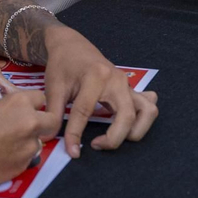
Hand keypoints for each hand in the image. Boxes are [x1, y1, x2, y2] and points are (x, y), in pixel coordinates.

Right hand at [0, 89, 55, 192]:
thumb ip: (3, 110)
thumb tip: (8, 114)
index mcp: (19, 104)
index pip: (41, 99)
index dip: (32, 105)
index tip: (25, 109)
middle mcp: (29, 124)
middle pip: (52, 122)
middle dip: (43, 124)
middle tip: (26, 128)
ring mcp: (27, 149)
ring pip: (38, 144)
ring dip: (27, 144)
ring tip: (3, 147)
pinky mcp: (21, 169)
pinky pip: (26, 160)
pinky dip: (17, 159)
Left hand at [41, 25, 159, 157]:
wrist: (72, 45)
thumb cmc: (62, 64)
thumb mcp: (53, 86)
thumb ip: (53, 113)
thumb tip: (50, 138)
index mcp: (96, 76)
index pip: (86, 112)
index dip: (76, 135)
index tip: (72, 152)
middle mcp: (117, 80)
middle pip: (127, 116)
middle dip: (114, 138)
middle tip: (95, 145)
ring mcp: (128, 84)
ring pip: (147, 112)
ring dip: (135, 131)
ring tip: (114, 138)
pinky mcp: (132, 89)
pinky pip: (148, 106)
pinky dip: (143, 120)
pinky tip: (128, 127)